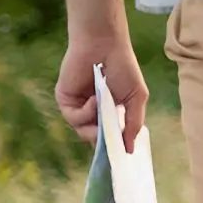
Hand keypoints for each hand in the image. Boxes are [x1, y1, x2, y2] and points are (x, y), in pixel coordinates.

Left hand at [56, 35, 147, 154]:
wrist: (104, 45)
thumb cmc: (124, 67)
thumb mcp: (136, 97)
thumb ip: (134, 124)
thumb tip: (130, 149)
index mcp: (110, 111)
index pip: (110, 136)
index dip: (113, 147)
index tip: (120, 157)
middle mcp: (93, 112)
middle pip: (95, 138)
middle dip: (104, 141)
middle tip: (111, 141)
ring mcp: (78, 107)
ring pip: (83, 131)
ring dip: (95, 125)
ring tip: (104, 109)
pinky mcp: (65, 101)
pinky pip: (74, 118)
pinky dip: (86, 113)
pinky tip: (95, 99)